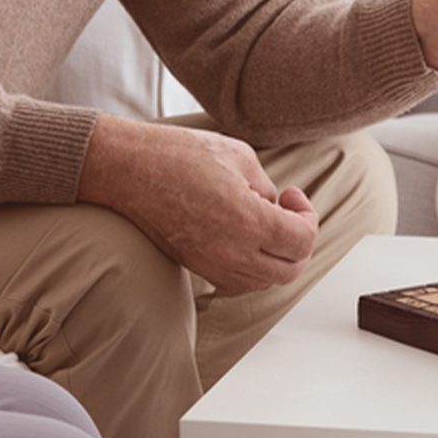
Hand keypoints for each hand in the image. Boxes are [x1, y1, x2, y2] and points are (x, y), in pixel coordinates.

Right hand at [77, 116, 318, 293]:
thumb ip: (266, 185)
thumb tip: (274, 206)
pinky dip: (254, 267)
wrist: (129, 170)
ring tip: (267, 223)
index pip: (303, 241)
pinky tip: (245, 238)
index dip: (308, 217)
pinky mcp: (196, 267)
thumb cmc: (179, 154)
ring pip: (265, 282)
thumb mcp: (239, 155)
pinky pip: (239, 283)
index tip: (292, 195)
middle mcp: (233, 252)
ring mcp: (212, 264)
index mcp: (249, 220)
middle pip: (290, 270)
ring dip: (278, 257)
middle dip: (300, 242)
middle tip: (289, 212)